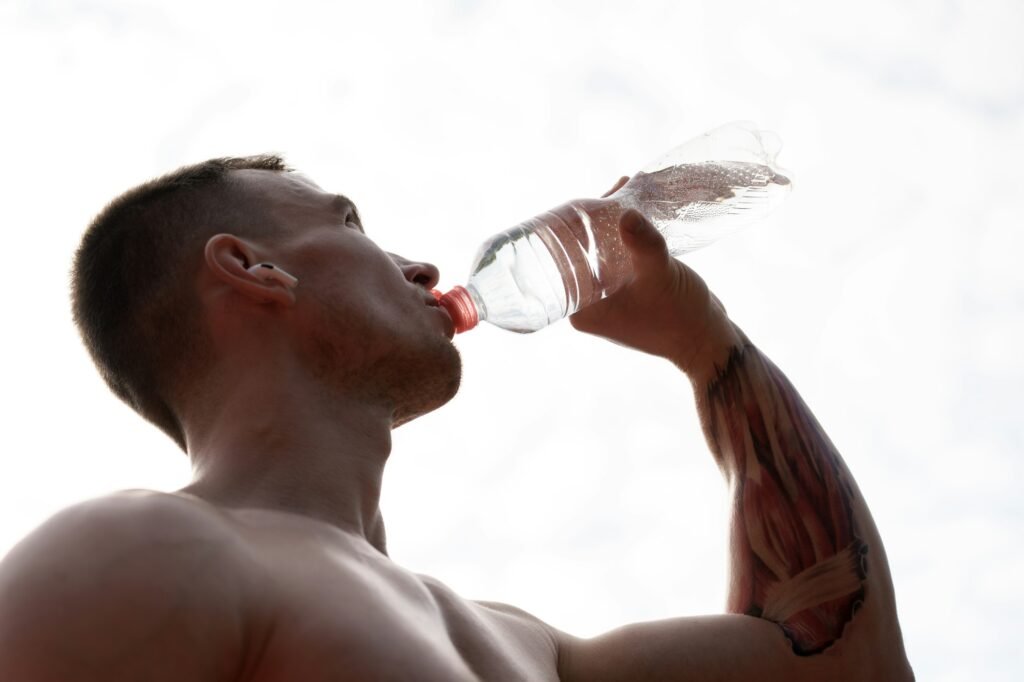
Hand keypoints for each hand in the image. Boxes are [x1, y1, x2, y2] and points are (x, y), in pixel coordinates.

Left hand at [569, 177, 740, 378]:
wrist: (708, 339)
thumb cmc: (681, 317)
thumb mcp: (660, 276)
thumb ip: (643, 245)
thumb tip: (625, 213)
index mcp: (582, 310)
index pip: (564, 261)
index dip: (572, 229)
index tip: (586, 201)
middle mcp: (587, 307)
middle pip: (581, 254)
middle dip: (595, 222)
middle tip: (611, 191)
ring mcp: (607, 301)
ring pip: (601, 254)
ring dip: (612, 226)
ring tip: (624, 192)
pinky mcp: (625, 293)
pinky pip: (617, 259)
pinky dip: (626, 238)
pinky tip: (635, 212)